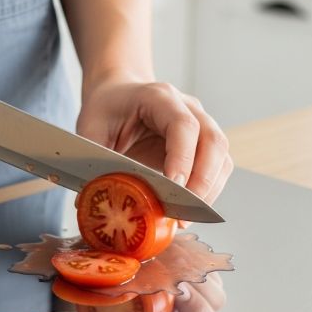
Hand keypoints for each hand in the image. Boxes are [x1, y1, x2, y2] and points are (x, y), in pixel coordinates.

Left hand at [77, 76, 233, 208]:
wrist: (118, 94)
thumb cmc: (106, 109)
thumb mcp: (90, 129)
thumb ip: (94, 161)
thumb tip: (92, 202)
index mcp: (159, 97)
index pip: (183, 125)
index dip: (182, 158)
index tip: (174, 187)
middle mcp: (188, 107)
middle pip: (213, 141)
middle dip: (203, 181)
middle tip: (183, 213)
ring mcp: (201, 124)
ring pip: (221, 157)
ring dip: (209, 190)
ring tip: (184, 217)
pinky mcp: (203, 144)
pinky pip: (218, 168)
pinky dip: (209, 191)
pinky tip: (188, 208)